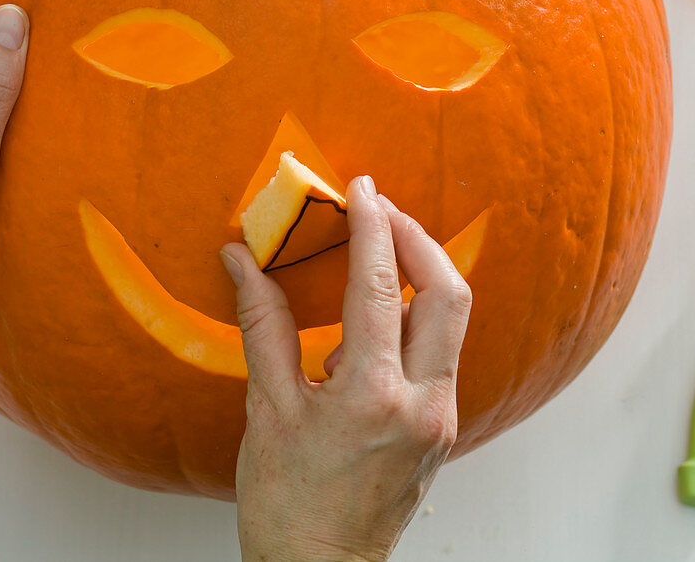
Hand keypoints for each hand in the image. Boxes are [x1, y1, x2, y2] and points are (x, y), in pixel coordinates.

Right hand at [222, 175, 472, 561]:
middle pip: (448, 293)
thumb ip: (262, 326)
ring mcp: (440, 417)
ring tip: (380, 251)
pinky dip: (415, 317)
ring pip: (452, 321)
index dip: (371, 227)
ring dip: (422, 274)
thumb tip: (242, 262)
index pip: (379, 287)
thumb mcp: (267, 410)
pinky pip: (441, 351)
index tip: (360, 190)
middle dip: (418, 239)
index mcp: (372, 396)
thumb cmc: (289, 504)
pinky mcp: (442, 426)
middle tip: (382, 211)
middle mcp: (423, 403)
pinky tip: (378, 316)